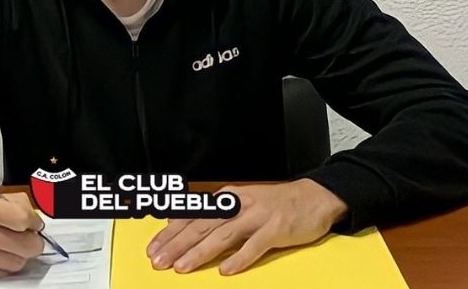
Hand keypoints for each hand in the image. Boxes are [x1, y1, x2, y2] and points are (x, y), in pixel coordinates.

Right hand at [0, 190, 44, 278]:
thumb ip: (5, 202)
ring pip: (15, 262)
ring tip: (11, 245)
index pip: (21, 219)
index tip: (35, 223)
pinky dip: (4, 265)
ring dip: (19, 255)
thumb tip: (30, 215)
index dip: (34, 222)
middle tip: (30, 237)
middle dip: (33, 242)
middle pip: (24, 244)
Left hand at [146, 180, 347, 275]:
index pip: (192, 216)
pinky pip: (254, 246)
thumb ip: (217, 215)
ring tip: (182, 267)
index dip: (170, 233)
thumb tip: (184, 224)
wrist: (313, 197)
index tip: (153, 248)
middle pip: (202, 227)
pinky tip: (226, 270)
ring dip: (200, 252)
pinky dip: (240, 258)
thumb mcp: (241, 203)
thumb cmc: (275, 204)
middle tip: (159, 261)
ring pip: (222, 236)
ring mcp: (257, 217)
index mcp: (227, 199)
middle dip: (177, 245)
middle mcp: (238, 205)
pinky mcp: (275, 229)